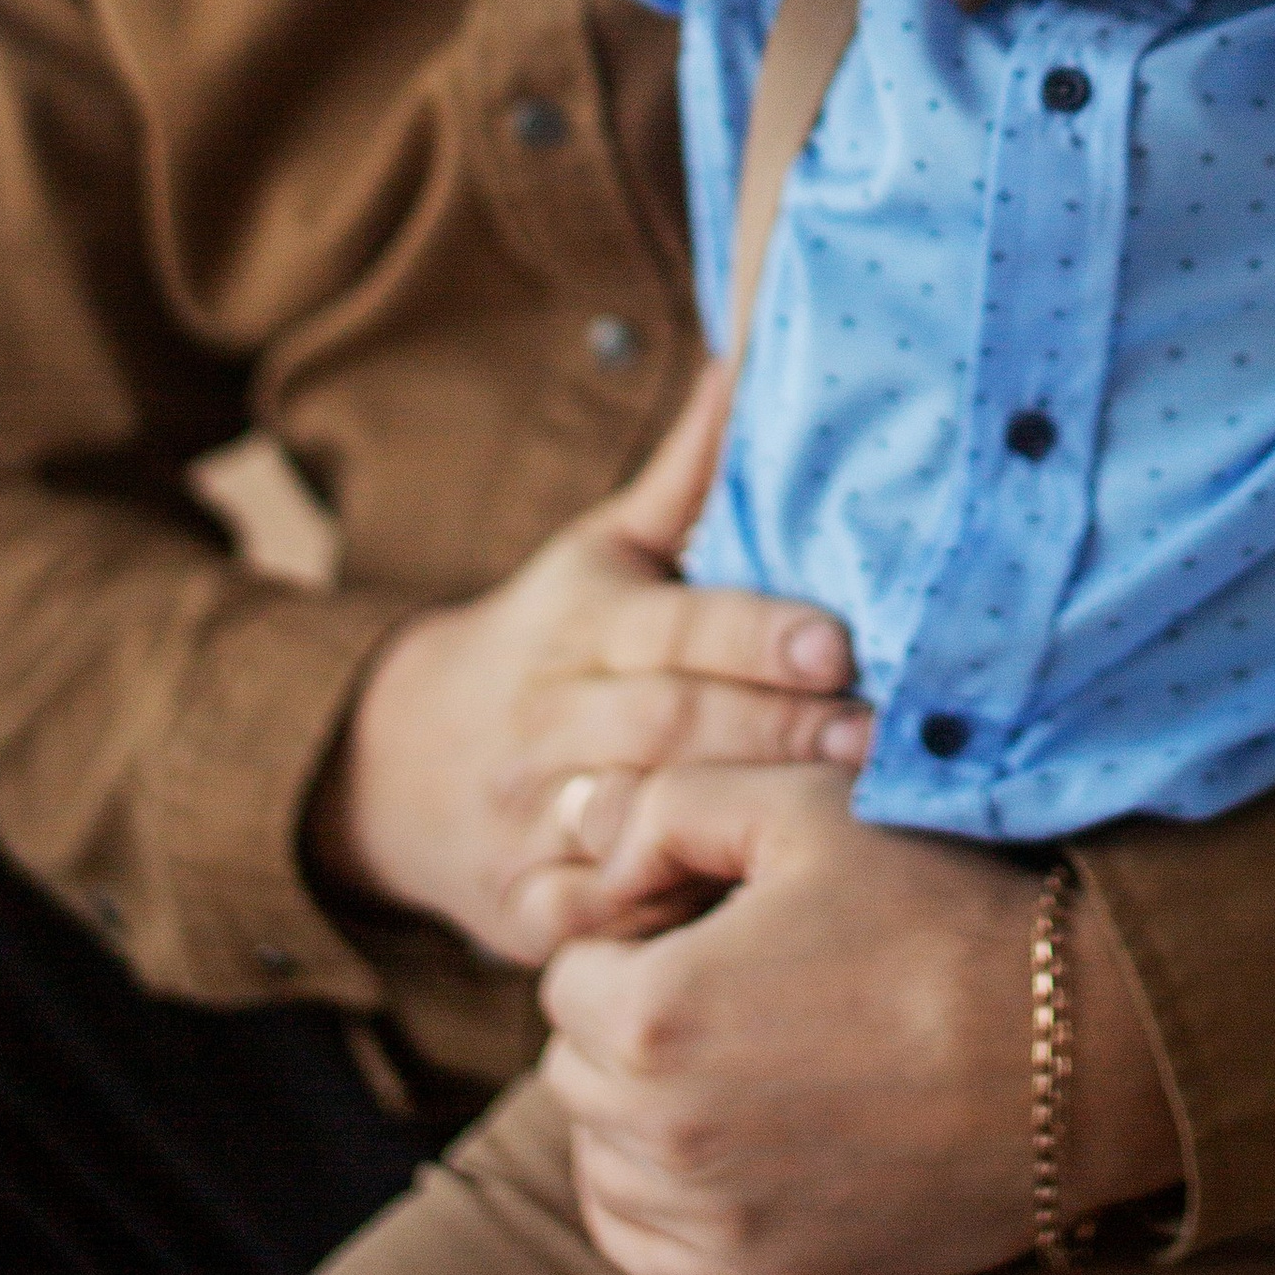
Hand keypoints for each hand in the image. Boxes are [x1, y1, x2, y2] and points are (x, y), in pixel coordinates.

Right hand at [306, 365, 873, 964]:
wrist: (402, 764)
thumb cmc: (547, 642)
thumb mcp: (598, 553)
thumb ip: (685, 476)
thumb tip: (750, 354)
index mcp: (580, 626)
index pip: (675, 628)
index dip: (754, 637)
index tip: (836, 645)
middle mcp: (551, 720)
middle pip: (668, 725)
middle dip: (771, 732)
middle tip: (872, 740)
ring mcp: (533, 818)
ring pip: (634, 823)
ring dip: (733, 824)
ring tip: (839, 820)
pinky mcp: (527, 907)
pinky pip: (595, 920)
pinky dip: (658, 919)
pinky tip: (742, 913)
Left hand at [540, 762, 1183, 1274]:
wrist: (1072, 1046)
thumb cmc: (940, 909)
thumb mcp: (805, 808)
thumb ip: (667, 804)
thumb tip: (578, 828)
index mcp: (655, 1013)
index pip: (570, 973)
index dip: (636, 935)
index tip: (711, 922)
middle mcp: (665, 1135)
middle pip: (578, 1066)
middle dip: (630, 1017)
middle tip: (732, 981)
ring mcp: (717, 1220)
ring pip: (602, 1159)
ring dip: (638, 1108)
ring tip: (739, 1053)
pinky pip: (644, 1249)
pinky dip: (655, 1199)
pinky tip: (720, 1144)